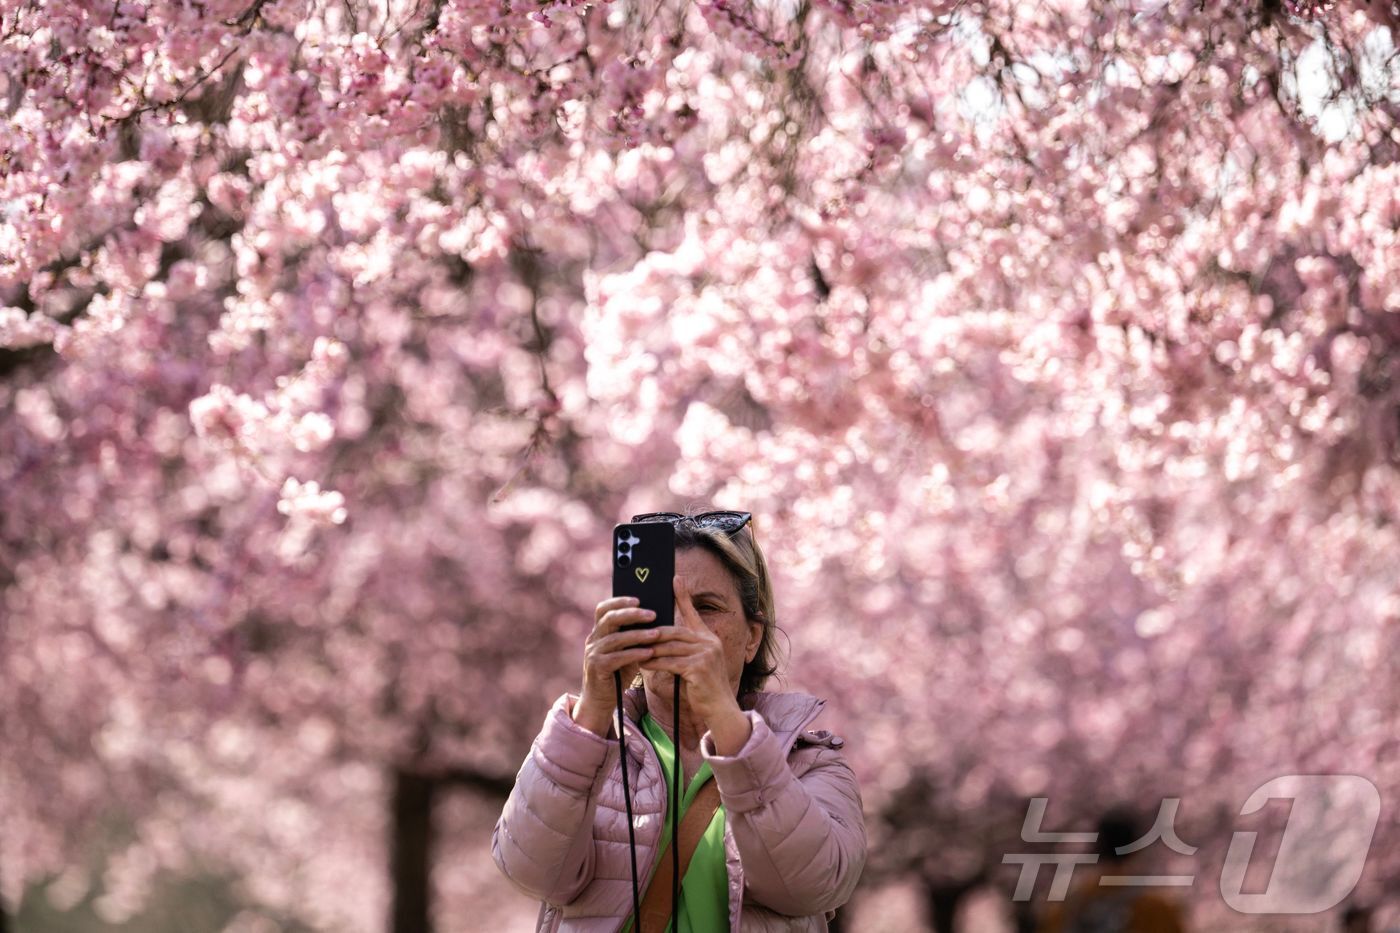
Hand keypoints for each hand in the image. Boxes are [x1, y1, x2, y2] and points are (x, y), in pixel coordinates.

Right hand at [571, 596, 663, 736]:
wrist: (601, 700)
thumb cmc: (618, 672)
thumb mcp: (626, 651)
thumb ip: (634, 636)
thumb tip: (656, 619)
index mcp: (599, 632)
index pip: (603, 609)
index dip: (619, 601)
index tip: (638, 599)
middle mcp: (593, 639)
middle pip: (610, 619)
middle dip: (632, 614)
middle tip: (652, 614)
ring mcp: (593, 653)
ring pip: (615, 638)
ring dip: (638, 635)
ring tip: (656, 634)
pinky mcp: (596, 668)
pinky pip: (616, 657)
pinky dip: (634, 654)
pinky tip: (649, 653)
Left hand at [641, 575, 749, 749]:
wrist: (720, 708)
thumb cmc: (705, 687)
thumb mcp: (697, 663)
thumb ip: (686, 648)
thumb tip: (661, 637)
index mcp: (709, 637)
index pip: (693, 613)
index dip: (683, 595)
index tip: (675, 577)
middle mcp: (709, 642)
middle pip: (674, 631)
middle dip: (653, 632)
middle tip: (635, 630)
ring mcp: (706, 654)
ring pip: (669, 647)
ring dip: (649, 649)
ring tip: (634, 649)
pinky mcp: (698, 668)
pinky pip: (669, 662)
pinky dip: (654, 663)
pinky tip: (642, 663)